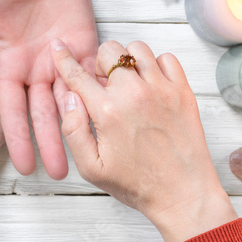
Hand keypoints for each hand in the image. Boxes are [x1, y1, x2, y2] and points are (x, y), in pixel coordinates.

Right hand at [0, 0, 97, 179]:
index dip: (19, 137)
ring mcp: (60, 60)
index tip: (25, 165)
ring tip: (88, 154)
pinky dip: (99, 95)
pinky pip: (94, 75)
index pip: (13, 110)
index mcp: (7, 66)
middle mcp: (33, 69)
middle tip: (62, 172)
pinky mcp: (84, 47)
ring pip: (71, 100)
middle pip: (44, 113)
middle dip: (52, 142)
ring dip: (79, 126)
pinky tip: (106, 118)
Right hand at [50, 39, 237, 241]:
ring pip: (137, 49)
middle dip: (100, 63)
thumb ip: (73, 130)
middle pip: (108, 51)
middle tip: (105, 84)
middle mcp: (134, 93)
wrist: (182, 193)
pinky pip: (167, 58)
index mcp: (108, 111)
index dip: (64, 59)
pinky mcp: (182, 92)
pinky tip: (151, 83)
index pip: (78, 74)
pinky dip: (156, 64)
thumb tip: (69, 97)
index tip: (59, 47)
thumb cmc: (137, 184)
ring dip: (127, 60)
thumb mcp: (91, 168)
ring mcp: (161, 89)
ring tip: (128, 81)